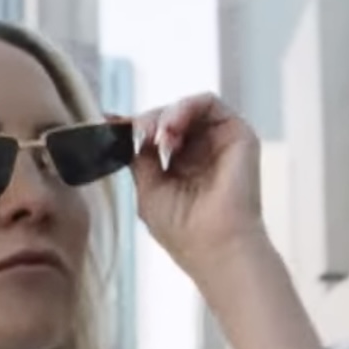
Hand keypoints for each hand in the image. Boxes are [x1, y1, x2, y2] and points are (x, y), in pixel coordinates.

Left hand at [129, 93, 266, 269]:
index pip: (156, 134)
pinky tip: (169, 131)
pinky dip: (183, 108)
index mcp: (181, 167)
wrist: (215, 247)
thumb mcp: (148, 190)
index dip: (134, 126)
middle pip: (168, 117)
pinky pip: (208, 102)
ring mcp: (220, 142)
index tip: (110, 122)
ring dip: (163, 116)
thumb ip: (139, 158)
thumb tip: (123, 128)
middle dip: (146, 121)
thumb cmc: (182, 230)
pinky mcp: (237, 134)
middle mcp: (202, 152)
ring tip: (154, 137)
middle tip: (136, 134)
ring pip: (186, 107)